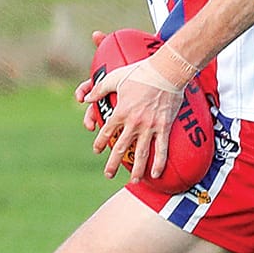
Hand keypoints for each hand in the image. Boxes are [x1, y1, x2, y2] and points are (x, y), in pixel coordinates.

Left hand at [79, 38, 185, 181]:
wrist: (167, 72)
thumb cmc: (141, 72)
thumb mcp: (115, 78)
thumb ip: (99, 88)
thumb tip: (86, 98)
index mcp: (121, 111)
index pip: (106, 132)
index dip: (100, 143)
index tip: (97, 151)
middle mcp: (133, 122)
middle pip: (121, 148)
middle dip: (113, 164)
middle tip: (108, 175)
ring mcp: (150, 126)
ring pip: (141, 152)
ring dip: (136, 169)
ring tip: (133, 180)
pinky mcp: (164, 126)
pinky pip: (161, 148)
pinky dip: (158, 162)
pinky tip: (155, 173)